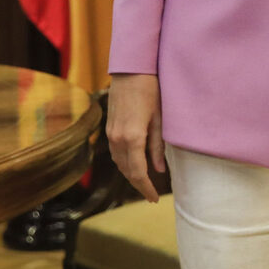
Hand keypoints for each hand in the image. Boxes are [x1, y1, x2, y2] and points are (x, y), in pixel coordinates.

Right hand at [107, 73, 165, 202]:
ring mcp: (111, 133)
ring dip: (131, 175)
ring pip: (119, 163)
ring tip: (145, 183)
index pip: (138, 172)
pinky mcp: (109, 128)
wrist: (131, 69)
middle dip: (139, 185)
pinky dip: (124, 163)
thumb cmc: (151, 89)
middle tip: (151, 196)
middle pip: (126, 171)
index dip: (146, 188)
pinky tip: (134, 165)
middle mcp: (118, 139)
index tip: (154, 199)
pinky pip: (116, 153)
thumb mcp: (160, 118)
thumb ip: (157, 146)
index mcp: (133, 137)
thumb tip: (159, 170)